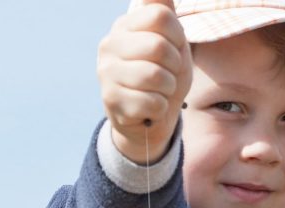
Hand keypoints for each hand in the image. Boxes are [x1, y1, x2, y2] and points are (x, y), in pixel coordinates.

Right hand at [97, 0, 192, 163]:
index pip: (161, 16)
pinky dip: (160, 109)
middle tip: (168, 75)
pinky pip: (152, 103)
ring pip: (156, 76)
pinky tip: (151, 108)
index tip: (173, 50)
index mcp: (124, 25)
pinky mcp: (111, 100)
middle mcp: (109, 45)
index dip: (178, 36)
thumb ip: (163, 11)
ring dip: (168, 89)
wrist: (149, 119)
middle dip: (174, 66)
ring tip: (160, 92)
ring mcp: (106, 73)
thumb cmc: (163, 76)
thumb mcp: (171, 40)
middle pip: (159, 46)